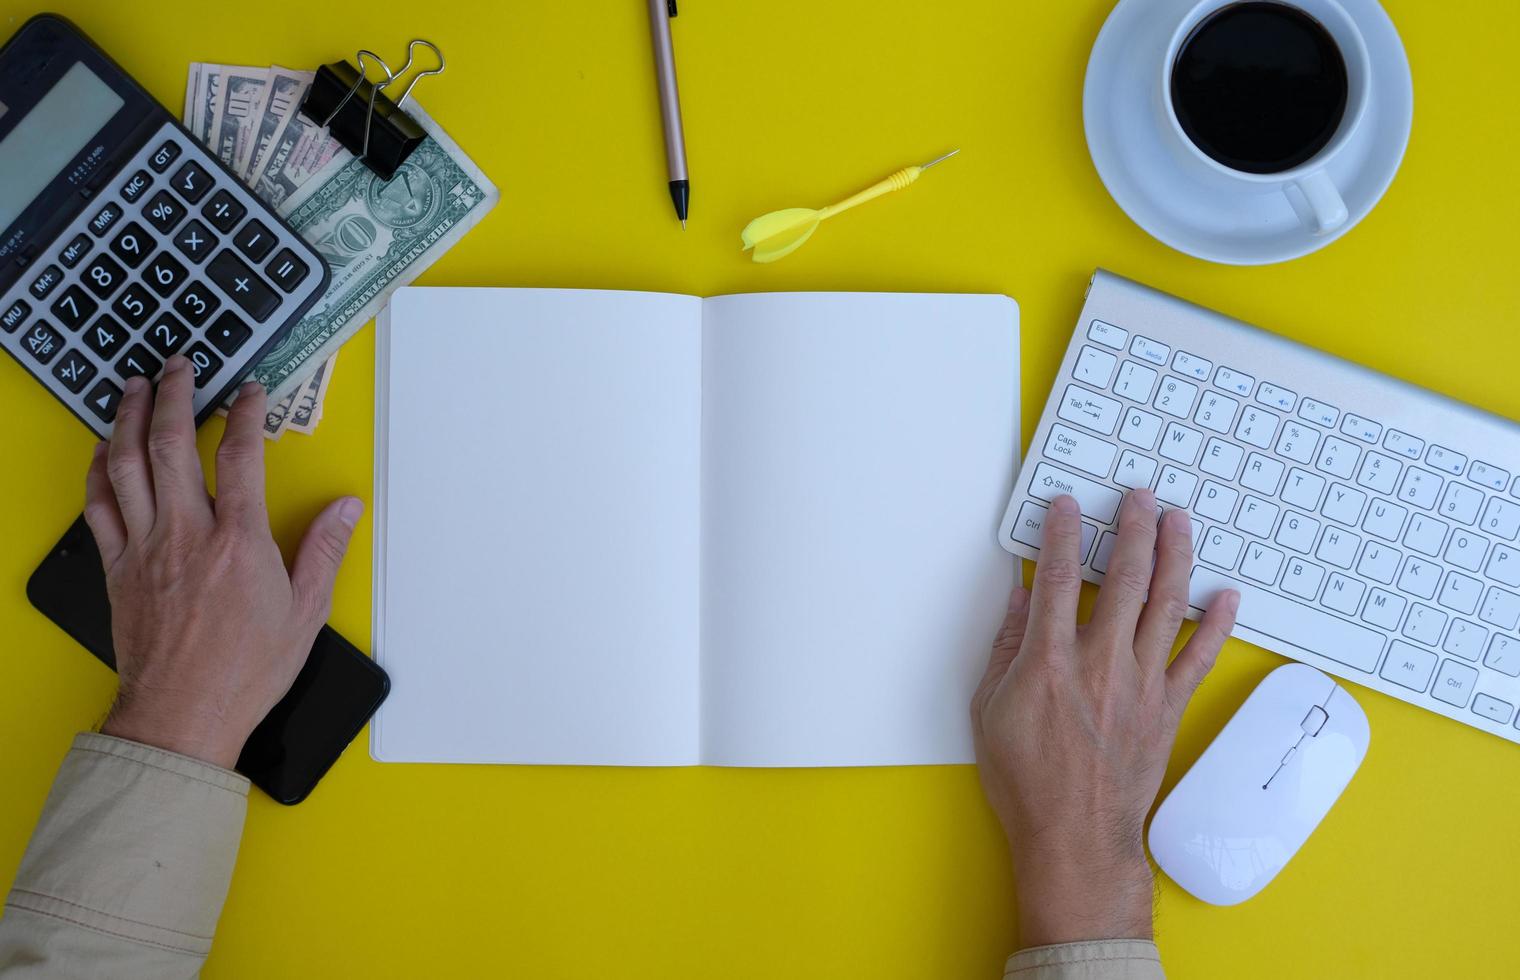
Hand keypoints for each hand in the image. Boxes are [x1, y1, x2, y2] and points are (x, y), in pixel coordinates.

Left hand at [83, 356, 364, 768]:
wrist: (183, 715)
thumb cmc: (245, 671)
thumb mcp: (306, 612)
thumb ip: (324, 551)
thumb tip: (346, 509)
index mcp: (239, 541)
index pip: (241, 456)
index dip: (246, 414)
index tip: (249, 392)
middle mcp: (187, 534)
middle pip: (171, 443)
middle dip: (175, 395)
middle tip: (181, 366)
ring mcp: (145, 548)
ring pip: (126, 464)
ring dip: (129, 417)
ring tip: (135, 387)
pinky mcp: (117, 568)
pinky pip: (98, 505)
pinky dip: (99, 469)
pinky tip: (105, 449)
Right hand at [972, 490, 1238, 947]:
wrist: (1074, 838)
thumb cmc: (1025, 781)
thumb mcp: (989, 710)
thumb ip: (1006, 649)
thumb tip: (1021, 601)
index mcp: (1049, 661)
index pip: (1058, 578)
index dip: (1063, 535)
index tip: (1068, 507)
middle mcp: (1100, 663)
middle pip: (1124, 578)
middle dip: (1133, 529)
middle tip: (1139, 496)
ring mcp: (1140, 683)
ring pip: (1165, 604)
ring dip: (1175, 556)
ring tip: (1178, 521)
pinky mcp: (1167, 707)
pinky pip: (1197, 656)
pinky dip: (1215, 624)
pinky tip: (1226, 596)